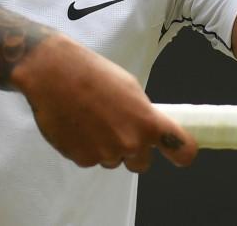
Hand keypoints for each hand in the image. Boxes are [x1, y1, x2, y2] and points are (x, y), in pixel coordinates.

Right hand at [11, 34, 197, 171]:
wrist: (54, 75)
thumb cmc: (94, 74)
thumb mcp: (131, 88)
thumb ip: (144, 114)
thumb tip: (148, 128)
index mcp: (148, 123)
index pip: (183, 151)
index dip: (182, 152)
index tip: (178, 151)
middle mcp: (130, 144)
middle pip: (142, 163)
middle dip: (134, 151)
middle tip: (118, 127)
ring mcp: (105, 154)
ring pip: (113, 160)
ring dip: (107, 147)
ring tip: (92, 119)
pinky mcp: (82, 159)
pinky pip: (91, 159)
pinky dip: (87, 147)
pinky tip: (78, 125)